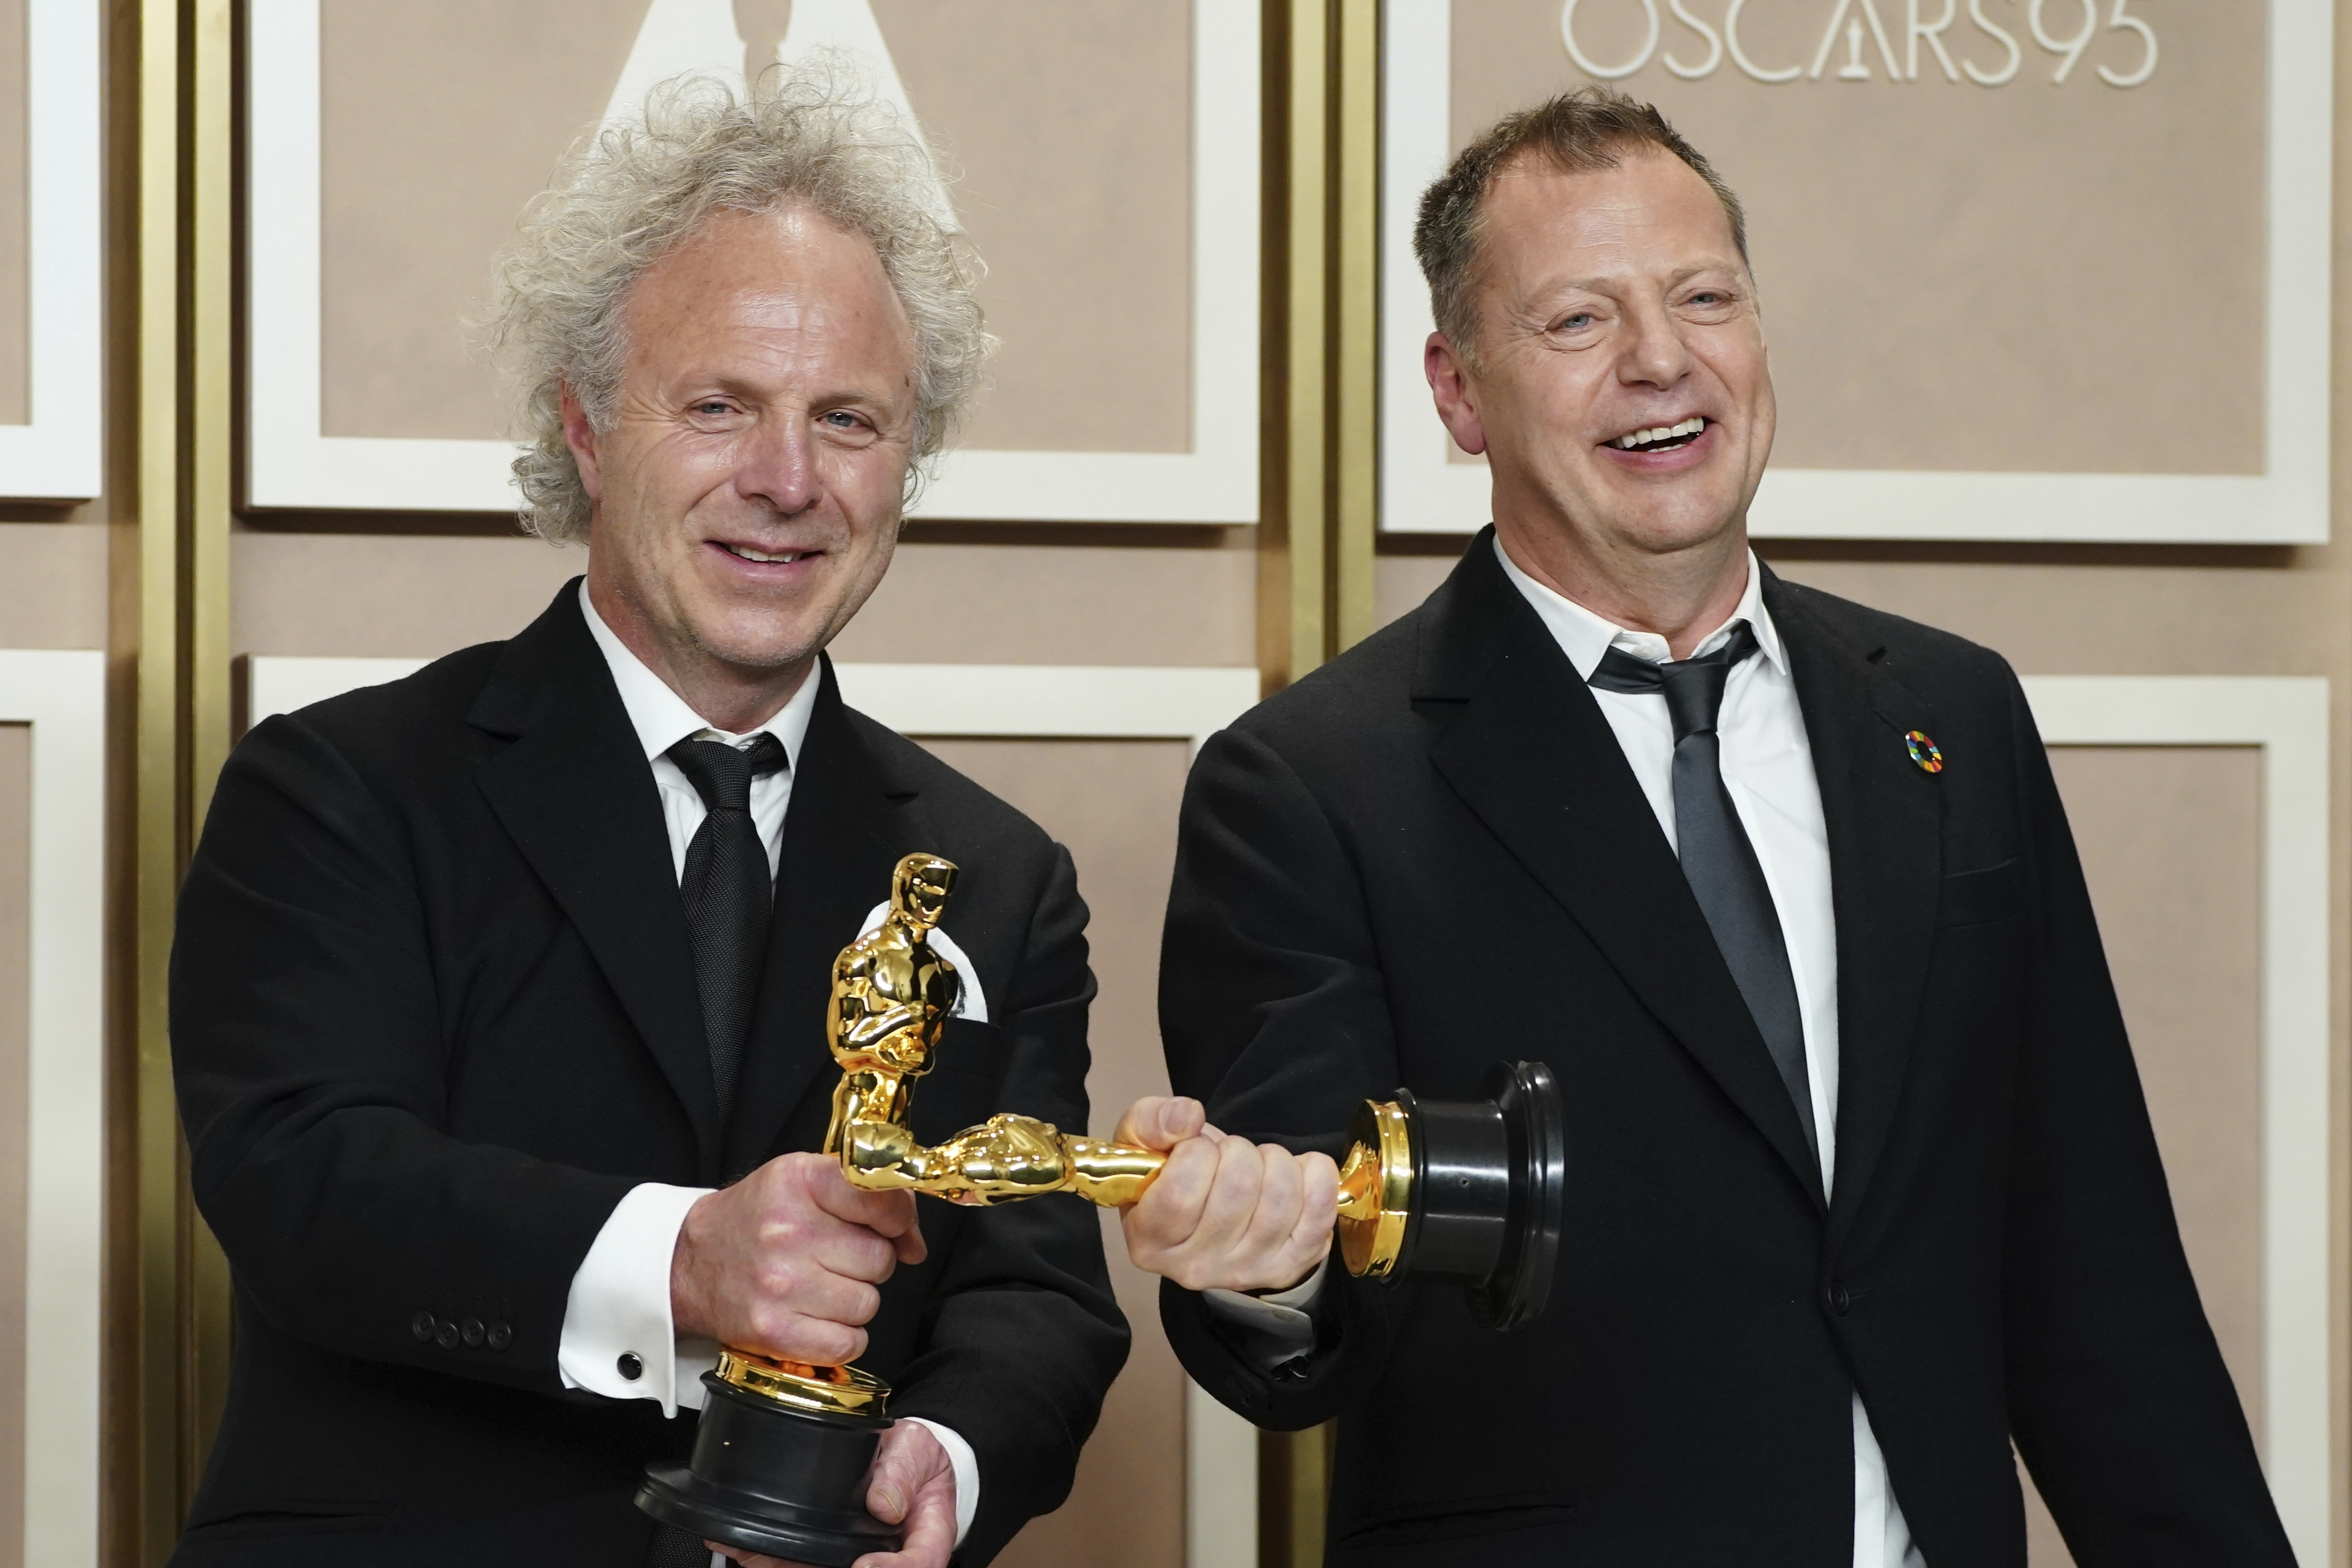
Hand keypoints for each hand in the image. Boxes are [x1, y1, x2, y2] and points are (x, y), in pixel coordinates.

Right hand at [670, 1151, 926, 1364]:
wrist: (691, 1262)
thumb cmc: (757, 1219)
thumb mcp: (805, 1181)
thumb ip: (868, 1197)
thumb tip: (914, 1244)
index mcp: (799, 1182)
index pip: (881, 1199)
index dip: (897, 1219)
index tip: (890, 1228)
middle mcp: (787, 1232)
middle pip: (879, 1259)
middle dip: (866, 1262)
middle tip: (831, 1257)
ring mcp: (779, 1285)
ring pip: (867, 1303)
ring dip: (852, 1300)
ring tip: (817, 1285)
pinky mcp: (774, 1332)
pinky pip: (847, 1343)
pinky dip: (840, 1335)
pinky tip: (815, 1316)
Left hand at [710, 1419, 957, 1567]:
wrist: (903, 1458)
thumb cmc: (915, 1457)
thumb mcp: (917, 1449)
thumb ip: (903, 1471)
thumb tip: (882, 1504)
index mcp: (927, 1535)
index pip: (920, 1562)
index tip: (863, 1565)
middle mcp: (891, 1556)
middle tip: (785, 1561)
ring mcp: (859, 1557)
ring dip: (786, 1566)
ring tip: (753, 1553)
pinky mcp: (831, 1553)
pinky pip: (806, 1562)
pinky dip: (775, 1558)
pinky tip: (747, 1546)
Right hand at [1114, 1096, 1338, 1292]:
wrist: (1208, 1207)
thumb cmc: (1170, 1173)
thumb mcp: (1141, 1140)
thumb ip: (1150, 1121)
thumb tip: (1189, 1118)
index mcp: (1150, 1242)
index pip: (1182, 1191)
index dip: (1195, 1151)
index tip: (1195, 1149)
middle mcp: (1196, 1268)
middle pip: (1238, 1189)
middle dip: (1238, 1151)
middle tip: (1227, 1157)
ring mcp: (1247, 1271)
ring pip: (1281, 1195)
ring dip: (1274, 1161)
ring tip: (1256, 1166)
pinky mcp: (1290, 1265)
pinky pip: (1321, 1209)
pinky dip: (1315, 1174)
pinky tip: (1295, 1171)